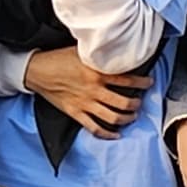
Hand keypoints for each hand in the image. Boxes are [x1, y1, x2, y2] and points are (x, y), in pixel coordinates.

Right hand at [27, 45, 147, 135]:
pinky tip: (116, 134)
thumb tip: (115, 54)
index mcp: (96, 72)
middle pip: (124, 103)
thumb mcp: (80, 51)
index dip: (141, 82)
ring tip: (132, 116)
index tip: (149, 82)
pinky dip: (107, 134)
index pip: (127, 79)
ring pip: (113, 117)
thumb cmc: (58, 58)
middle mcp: (94, 90)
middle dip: (136, 104)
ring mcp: (85, 104)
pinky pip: (95, 128)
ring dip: (127, 119)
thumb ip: (98, 56)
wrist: (36, 70)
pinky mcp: (75, 113)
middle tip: (139, 102)